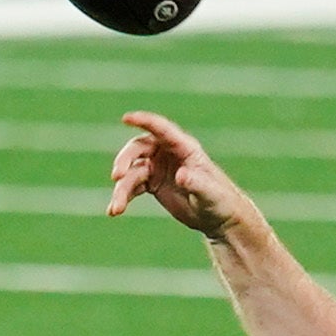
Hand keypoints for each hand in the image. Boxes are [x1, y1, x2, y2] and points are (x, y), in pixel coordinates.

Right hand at [107, 110, 260, 240]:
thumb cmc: (220, 201)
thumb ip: (196, 183)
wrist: (218, 217)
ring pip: (132, 170)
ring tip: (116, 208)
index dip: (144, 121)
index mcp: (185, 148)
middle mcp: (168, 153)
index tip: (126, 118)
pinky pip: (132, 186)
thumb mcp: (210, 193)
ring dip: (122, 187)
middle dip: (125, 160)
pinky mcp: (153, 183)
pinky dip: (123, 197)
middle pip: (139, 148)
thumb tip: (181, 175)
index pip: (161, 129)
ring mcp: (158, 167)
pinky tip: (115, 210)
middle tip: (117, 177)